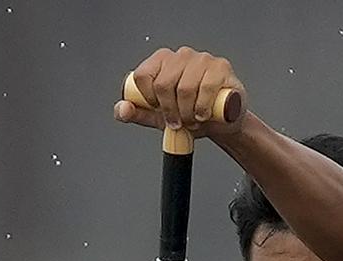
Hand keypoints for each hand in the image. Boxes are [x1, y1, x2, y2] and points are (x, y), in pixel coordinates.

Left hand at [115, 46, 244, 136]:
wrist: (220, 122)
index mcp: (162, 61)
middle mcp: (181, 56)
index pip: (143, 76)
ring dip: (187, 112)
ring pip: (185, 88)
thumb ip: (137, 113)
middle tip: (178, 122)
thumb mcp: (158, 117)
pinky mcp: (221, 67)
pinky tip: (204, 114)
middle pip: (163, 84)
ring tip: (192, 119)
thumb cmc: (190, 114)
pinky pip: (206, 88)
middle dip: (170, 110)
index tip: (159, 110)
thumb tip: (122, 109)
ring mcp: (202, 59)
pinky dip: (202, 107)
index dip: (149, 99)